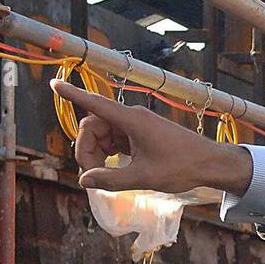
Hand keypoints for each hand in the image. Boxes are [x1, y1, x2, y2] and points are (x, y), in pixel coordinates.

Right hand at [50, 79, 253, 194]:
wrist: (209, 163)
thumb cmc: (181, 167)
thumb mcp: (144, 177)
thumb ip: (111, 180)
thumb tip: (84, 181)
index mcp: (132, 120)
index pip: (96, 103)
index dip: (73, 94)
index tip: (54, 83)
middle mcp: (132, 117)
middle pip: (94, 125)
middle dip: (86, 149)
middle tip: (90, 176)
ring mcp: (137, 125)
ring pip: (103, 135)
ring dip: (97, 154)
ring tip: (102, 179)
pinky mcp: (141, 134)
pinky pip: (115, 140)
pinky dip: (109, 154)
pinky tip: (112, 171)